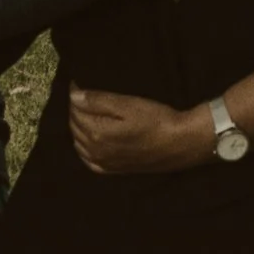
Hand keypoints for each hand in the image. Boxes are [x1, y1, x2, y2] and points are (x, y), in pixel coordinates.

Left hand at [67, 85, 210, 175]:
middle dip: (75, 109)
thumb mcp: (128, 104)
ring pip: (79, 143)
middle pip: (75, 126)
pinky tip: (87, 140)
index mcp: (97, 132)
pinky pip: (88, 161)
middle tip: (81, 94)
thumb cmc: (156, 119)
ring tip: (85, 112)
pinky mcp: (113, 170)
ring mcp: (104, 162)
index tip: (78, 82)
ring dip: (78, 127)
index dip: (75, 95)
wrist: (180, 144)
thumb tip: (73, 96)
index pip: (76, 110)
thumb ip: (98, 101)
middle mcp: (95, 150)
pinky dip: (83, 148)